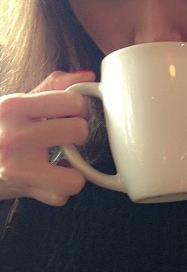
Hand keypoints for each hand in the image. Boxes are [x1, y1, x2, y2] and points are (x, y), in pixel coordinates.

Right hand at [0, 71, 95, 205]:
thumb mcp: (17, 103)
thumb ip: (53, 86)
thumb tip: (87, 76)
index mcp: (14, 107)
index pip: (72, 101)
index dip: (79, 107)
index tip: (71, 112)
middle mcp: (13, 137)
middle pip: (79, 131)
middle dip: (78, 134)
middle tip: (65, 136)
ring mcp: (16, 168)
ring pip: (75, 176)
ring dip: (74, 170)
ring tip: (60, 160)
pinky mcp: (20, 191)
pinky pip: (62, 195)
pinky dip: (59, 189)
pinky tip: (48, 177)